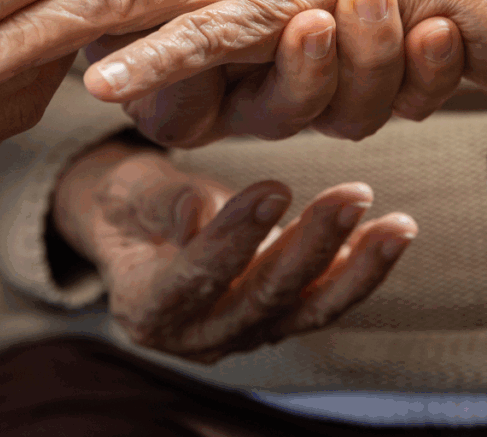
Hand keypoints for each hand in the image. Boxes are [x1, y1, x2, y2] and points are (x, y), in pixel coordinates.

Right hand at [52, 141, 417, 362]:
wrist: (138, 228)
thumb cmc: (128, 203)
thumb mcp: (129, 192)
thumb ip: (163, 202)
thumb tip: (199, 210)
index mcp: (146, 306)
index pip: (194, 278)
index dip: (234, 237)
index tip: (273, 189)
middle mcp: (196, 334)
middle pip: (261, 298)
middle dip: (311, 246)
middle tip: (349, 197)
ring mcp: (240, 333)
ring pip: (304, 309)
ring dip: (354, 267)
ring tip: (394, 225)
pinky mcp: (274, 320)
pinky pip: (321, 302)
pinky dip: (358, 271)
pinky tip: (388, 236)